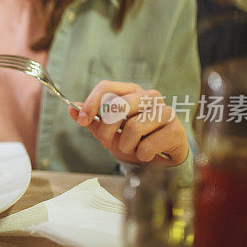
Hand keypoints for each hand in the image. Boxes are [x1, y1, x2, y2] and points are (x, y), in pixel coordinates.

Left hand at [68, 80, 188, 165]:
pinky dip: (142, 154)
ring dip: (126, 145)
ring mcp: (165, 111)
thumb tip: (71, 108)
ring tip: (132, 148)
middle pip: (118, 106)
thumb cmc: (136, 140)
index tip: (81, 120)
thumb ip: (92, 120)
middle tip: (107, 142)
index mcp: (131, 92)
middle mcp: (149, 96)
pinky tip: (147, 154)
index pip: (107, 87)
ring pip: (133, 127)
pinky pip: (148, 145)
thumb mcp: (110, 131)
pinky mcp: (175, 129)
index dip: (91, 103)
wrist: (161, 159)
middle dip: (107, 130)